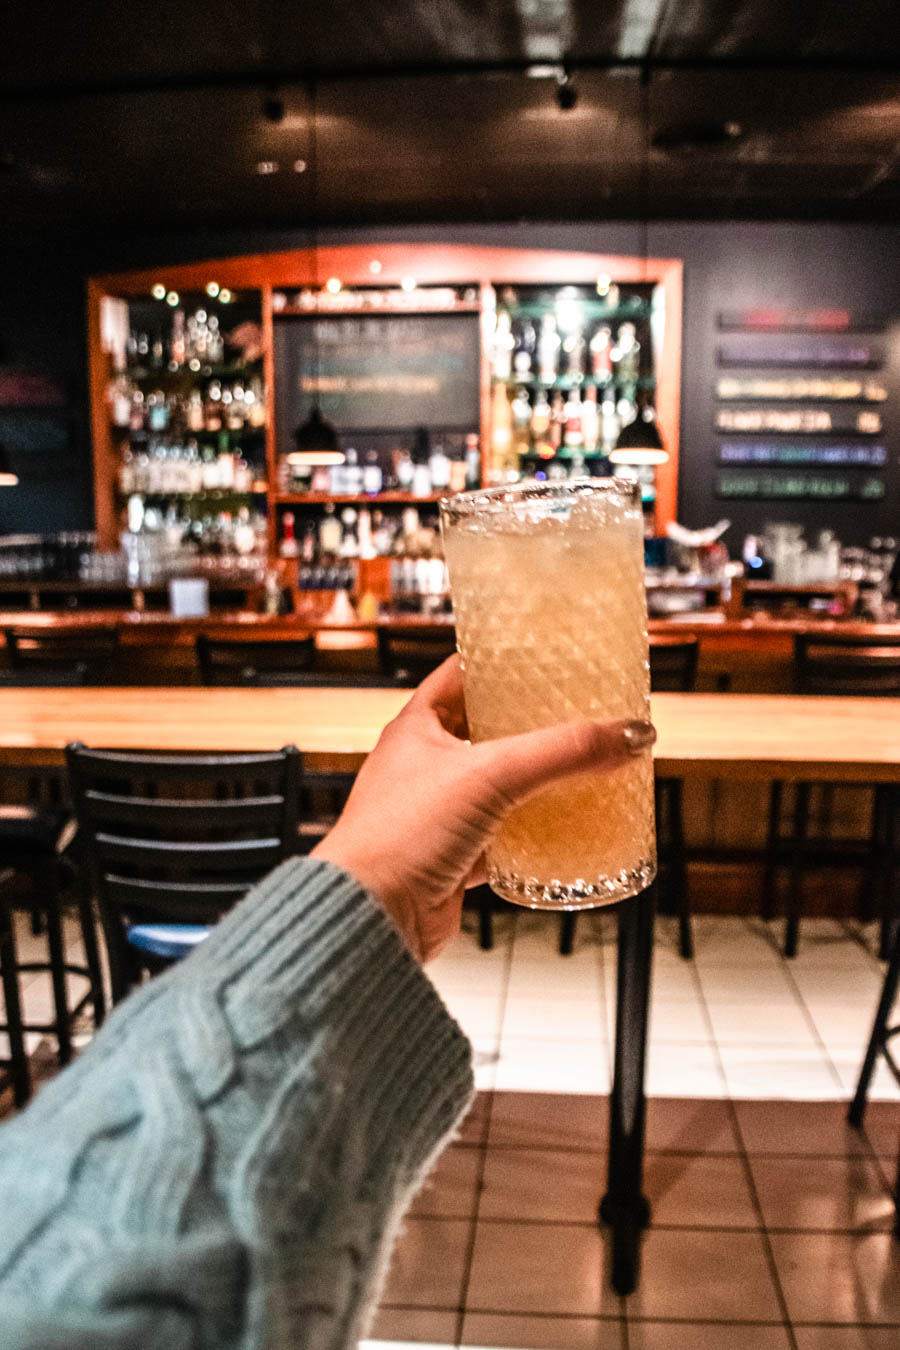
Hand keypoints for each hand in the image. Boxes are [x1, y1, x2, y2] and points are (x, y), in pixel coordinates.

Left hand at [312, 656, 654, 961]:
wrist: (372, 917)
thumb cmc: (398, 836)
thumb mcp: (490, 776)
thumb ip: (562, 752)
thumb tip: (628, 734)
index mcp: (418, 726)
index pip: (464, 674)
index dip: (504, 661)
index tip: (548, 656)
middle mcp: (426, 764)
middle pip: (490, 730)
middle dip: (535, 725)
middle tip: (583, 714)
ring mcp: (439, 811)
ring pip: (500, 785)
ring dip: (539, 780)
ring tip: (585, 766)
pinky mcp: (454, 856)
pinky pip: (503, 835)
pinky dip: (533, 833)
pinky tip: (564, 829)